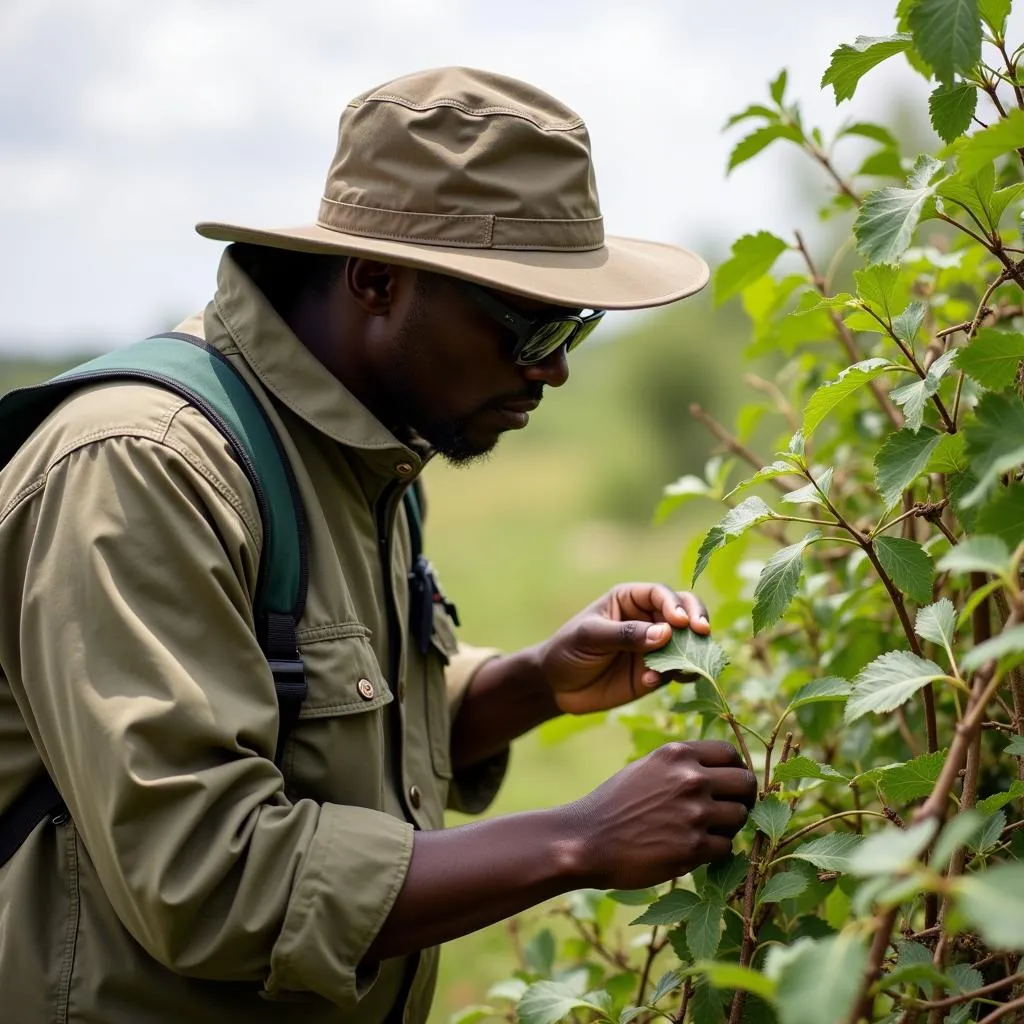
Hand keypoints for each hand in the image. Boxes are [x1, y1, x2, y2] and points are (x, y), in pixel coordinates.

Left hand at [537, 583, 709, 715]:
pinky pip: (677, 672)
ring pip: (687, 644)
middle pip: (684, 613)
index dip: (675, 605)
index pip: (661, 594)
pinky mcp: (656, 673)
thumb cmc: (568, 649)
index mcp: (630, 599)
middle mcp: (648, 620)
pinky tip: (658, 681)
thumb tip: (665, 634)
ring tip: (684, 666)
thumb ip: (625, 634)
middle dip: (697, 621)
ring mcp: (655, 647)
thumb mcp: (590, 637)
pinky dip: (678, 676)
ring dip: (692, 652)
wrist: (556, 685)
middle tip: (702, 634)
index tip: (680, 622)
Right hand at [564, 741, 755, 890]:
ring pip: (739, 816)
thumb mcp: (647, 768)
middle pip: (745, 783)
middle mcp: (690, 778)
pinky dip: (715, 851)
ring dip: (728, 826)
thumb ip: (680, 765)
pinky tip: (693, 850)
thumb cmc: (614, 804)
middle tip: (730, 810)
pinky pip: (726, 847)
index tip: (730, 784)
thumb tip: (717, 771)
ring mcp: (694, 813)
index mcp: (677, 754)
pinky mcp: (693, 847)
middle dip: (741, 798)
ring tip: (706, 831)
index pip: (730, 754)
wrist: (587, 839)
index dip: (735, 769)